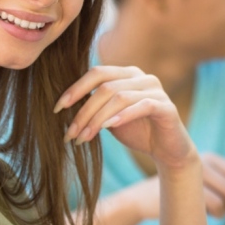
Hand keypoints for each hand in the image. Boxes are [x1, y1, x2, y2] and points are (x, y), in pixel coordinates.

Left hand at [56, 65, 196, 170]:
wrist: (167, 151)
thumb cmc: (138, 132)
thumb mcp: (109, 117)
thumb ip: (94, 107)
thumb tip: (63, 106)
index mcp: (128, 74)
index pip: (97, 73)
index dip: (75, 89)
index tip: (57, 109)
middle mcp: (143, 77)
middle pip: (105, 87)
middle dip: (83, 111)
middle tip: (70, 133)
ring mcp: (156, 90)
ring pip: (120, 97)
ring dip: (97, 119)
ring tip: (84, 138)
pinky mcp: (167, 107)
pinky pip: (142, 106)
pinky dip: (122, 116)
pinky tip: (108, 128)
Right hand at [118, 158, 224, 221]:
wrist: (142, 198)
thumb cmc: (179, 195)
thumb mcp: (205, 189)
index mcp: (210, 158)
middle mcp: (203, 161)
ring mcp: (195, 174)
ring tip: (217, 213)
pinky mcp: (187, 189)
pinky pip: (216, 205)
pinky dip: (217, 215)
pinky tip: (206, 215)